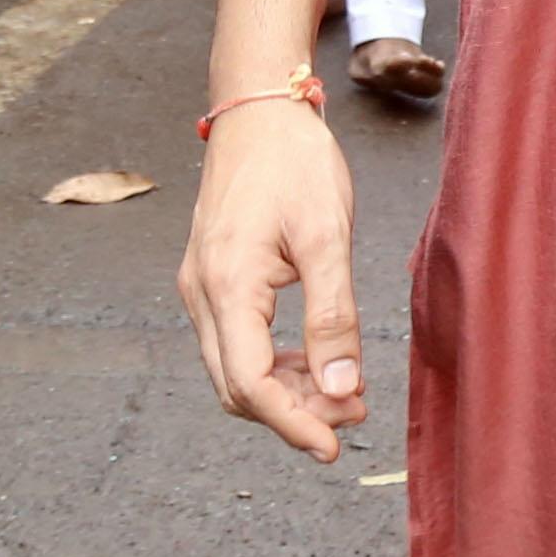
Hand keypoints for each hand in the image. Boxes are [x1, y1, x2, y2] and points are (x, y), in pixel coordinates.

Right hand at [179, 97, 364, 461]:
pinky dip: (276, 363)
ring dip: (287, 391)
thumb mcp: (327, 235)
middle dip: (294, 412)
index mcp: (226, 286)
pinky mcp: (214, 278)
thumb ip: (333, 316)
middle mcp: (202, 294)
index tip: (333, 446)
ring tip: (346, 393)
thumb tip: (340, 388)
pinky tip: (318, 361)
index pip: (250, 384)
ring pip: (235, 368)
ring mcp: (202, 287)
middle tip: (353, 415)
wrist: (258, 110)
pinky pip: (237, 342)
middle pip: (238, 387)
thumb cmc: (294, 161)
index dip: (292, 424)